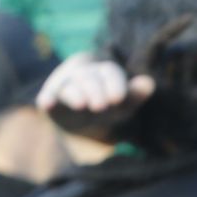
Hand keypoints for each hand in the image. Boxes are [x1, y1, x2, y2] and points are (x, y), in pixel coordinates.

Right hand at [36, 52, 155, 142]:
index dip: (115, 84)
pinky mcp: (51, 99)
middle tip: (101, 106)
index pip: (110, 72)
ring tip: (81, 104)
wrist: (85, 124)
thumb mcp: (124, 104)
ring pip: (70, 87)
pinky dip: (48, 100)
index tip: (119, 98)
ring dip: (75, 95)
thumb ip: (134, 94)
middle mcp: (83, 75)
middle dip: (96, 91)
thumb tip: (149, 82)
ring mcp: (66, 86)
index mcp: (104, 72)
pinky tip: (47, 104)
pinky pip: (48, 97)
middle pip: (89, 79)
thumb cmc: (109, 109)